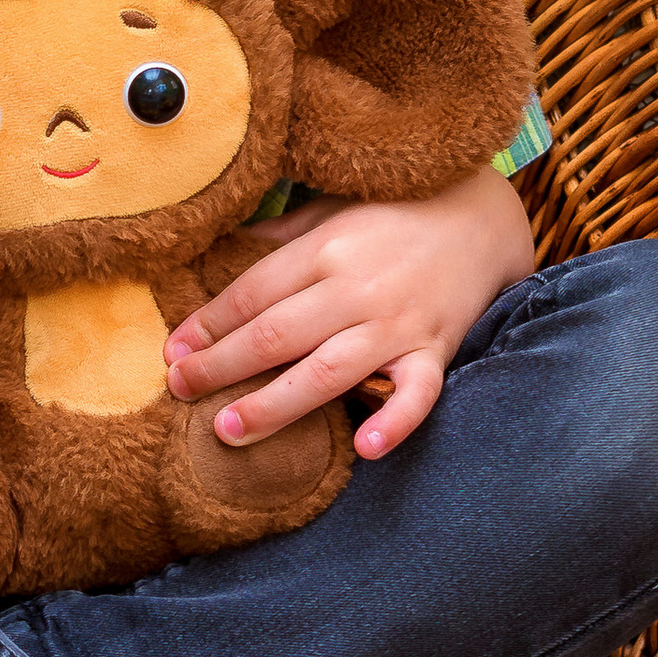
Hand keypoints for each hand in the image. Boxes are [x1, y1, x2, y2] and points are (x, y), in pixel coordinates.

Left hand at [164, 166, 535, 457]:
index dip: (208, 324)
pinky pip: (418, 393)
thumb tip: (219, 250)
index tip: (172, 352)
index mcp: (326, 248)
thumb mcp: (332, 208)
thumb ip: (281, 234)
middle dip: (221, 367)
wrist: (485, 215)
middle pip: (276, 335)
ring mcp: (398, 323)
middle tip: (180, 390)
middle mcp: (357, 287)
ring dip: (275, 404)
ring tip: (229, 431)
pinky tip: (365, 448)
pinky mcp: (436, 349)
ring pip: (328, 371)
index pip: (253, 293)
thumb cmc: (396, 213)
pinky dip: (395, 421)